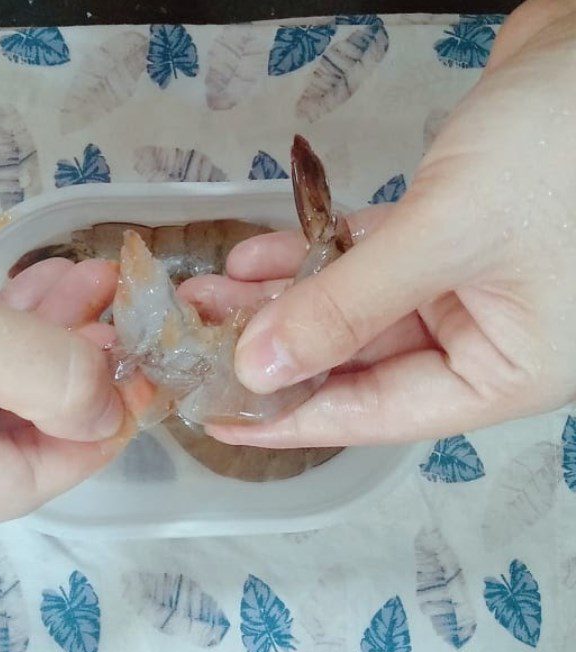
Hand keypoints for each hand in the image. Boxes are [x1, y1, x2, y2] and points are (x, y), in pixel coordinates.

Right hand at [0, 167, 125, 552]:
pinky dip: (6, 326)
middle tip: (124, 321)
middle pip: (11, 436)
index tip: (147, 384)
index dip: (95, 433)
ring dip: (47, 338)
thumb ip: (37, 373)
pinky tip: (48, 286)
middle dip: (73, 372)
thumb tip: (111, 412)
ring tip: (96, 288)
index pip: (22, 480)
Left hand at [184, 0, 575, 448]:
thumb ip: (348, 307)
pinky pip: (365, 258)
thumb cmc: (563, 148)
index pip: (374, 414)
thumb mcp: (449, 236)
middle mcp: (481, 338)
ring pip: (352, 308)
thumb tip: (259, 370)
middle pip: (354, 359)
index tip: (220, 419)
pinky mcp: (446, 232)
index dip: (290, 419)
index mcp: (499, 372)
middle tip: (196, 339)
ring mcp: (462, 284)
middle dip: (272, 345)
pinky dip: (314, 254)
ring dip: (281, 299)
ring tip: (207, 296)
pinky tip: (255, 256)